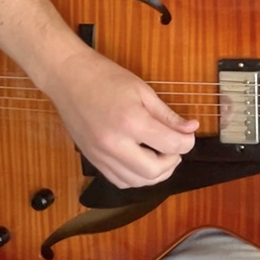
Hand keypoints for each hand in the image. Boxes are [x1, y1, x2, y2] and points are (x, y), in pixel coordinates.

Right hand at [41, 47, 198, 188]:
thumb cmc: (106, 78)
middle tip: (176, 148)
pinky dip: (136, 178)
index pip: (170, 145)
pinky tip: (142, 162)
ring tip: (162, 156)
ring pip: (135, 182)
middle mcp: (114, 144)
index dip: (187, 143)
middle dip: (172, 162)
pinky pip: (118, 181)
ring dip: (155, 174)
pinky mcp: (91, 159)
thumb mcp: (144, 91)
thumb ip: (168, 115)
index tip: (189, 136)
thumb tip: (191, 129)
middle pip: (153, 172)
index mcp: (131, 122)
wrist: (68, 78)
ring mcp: (100, 155)